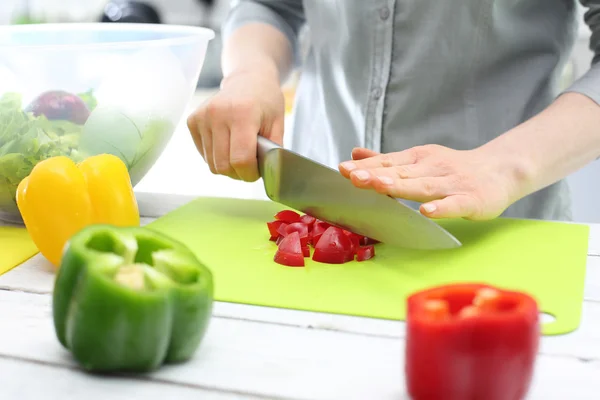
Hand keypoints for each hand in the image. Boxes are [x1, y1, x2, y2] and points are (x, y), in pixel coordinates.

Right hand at [187, 69, 285, 180]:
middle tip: (249, 166)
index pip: (241, 159)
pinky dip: (216, 156)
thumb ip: (273, 151)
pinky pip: (203, 154)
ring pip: (211, 163)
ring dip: (227, 166)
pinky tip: (227, 143)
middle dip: (238, 173)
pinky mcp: (192, 120)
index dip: (249, 173)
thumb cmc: (266, 102)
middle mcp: (217, 114)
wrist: (248, 79)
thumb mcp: (278, 124)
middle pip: (223, 165)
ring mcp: (202, 116)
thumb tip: (267, 174)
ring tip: (239, 153)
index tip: (256, 172)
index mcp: (242, 114)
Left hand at [338, 145, 519, 219]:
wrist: (501, 170)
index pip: (388, 161)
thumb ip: (386, 160)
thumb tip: (354, 154)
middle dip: (376, 174)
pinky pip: (454, 204)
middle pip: (401, 172)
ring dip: (401, 186)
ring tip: (380, 187)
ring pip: (423, 185)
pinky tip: (426, 211)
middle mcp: (432, 168)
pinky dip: (441, 207)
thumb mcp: (418, 159)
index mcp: (418, 158)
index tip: (343, 168)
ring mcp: (452, 184)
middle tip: (353, 176)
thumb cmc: (453, 168)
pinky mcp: (471, 200)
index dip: (366, 166)